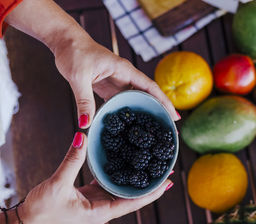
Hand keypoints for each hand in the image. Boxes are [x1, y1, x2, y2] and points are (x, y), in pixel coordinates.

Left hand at [5, 0, 178, 126]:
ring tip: (153, 133)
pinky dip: (128, 115)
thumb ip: (84, 101)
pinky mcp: (109, 88)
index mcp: (125, 71)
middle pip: (147, 96)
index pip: (150, 87)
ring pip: (136, 101)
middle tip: (168, 131)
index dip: (164, 102)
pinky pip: (122, 103)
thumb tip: (85, 124)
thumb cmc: (74, 53)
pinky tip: (130, 127)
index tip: (174, 117)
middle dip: (159, 112)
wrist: (66, 43)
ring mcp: (118, 83)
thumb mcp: (79, 77)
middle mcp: (125, 77)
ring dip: (145, 114)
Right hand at [17, 132, 172, 223]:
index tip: (169, 182)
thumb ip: (72, 161)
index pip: (133, 203)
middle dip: (150, 184)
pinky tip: (127, 162)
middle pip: (133, 196)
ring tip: (152, 165)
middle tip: (167, 169)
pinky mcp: (91, 196)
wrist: (27, 221)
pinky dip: (120, 174)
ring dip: (137, 178)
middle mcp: (103, 209)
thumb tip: (82, 137)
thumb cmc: (42, 210)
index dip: (152, 193)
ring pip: (123, 189)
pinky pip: (110, 184)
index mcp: (101, 212)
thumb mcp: (58, 184)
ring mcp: (98, 202)